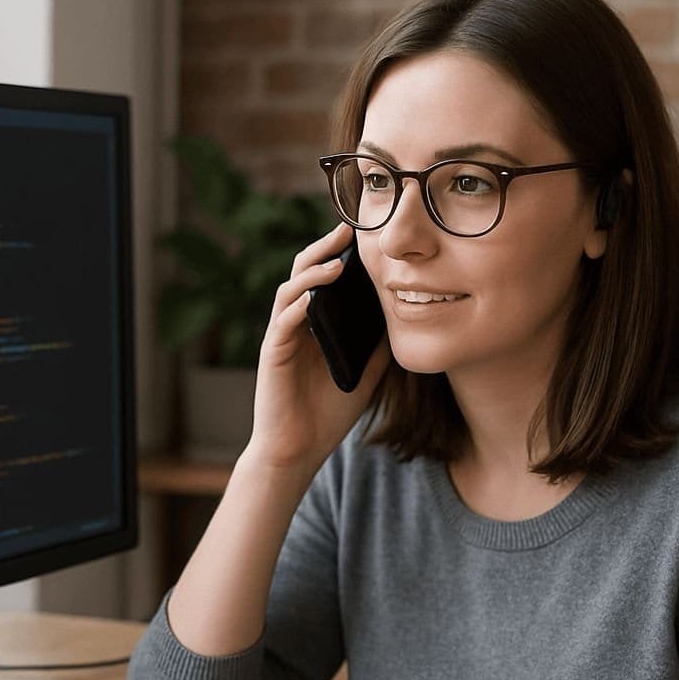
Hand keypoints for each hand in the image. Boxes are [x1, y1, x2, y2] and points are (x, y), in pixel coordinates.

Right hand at [245, 222, 389, 472]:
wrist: (300, 449)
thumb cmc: (329, 413)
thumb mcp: (367, 374)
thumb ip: (378, 347)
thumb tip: (406, 317)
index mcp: (316, 324)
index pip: (325, 279)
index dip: (340, 254)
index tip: (363, 234)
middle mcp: (296, 324)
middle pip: (304, 273)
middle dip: (324, 249)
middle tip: (348, 230)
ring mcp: (282, 337)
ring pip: (290, 291)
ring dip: (311, 274)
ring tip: (337, 264)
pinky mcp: (272, 356)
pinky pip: (282, 325)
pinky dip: (297, 308)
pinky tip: (313, 299)